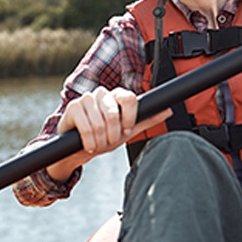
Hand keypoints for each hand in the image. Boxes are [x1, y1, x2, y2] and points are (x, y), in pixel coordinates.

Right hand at [43, 86, 172, 183]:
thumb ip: (147, 119)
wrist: (78, 148)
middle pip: (114, 114)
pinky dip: (89, 141)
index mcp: (117, 96)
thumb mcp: (127, 130)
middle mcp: (102, 93)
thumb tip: (168, 110)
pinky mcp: (73, 107)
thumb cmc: (103, 136)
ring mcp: (86, 98)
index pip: (130, 98)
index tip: (125, 131)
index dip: (129, 118)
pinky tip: (88, 145)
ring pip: (100, 122)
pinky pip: (86, 127)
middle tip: (109, 141)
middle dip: (113, 134)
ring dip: (100, 140)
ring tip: (98, 144)